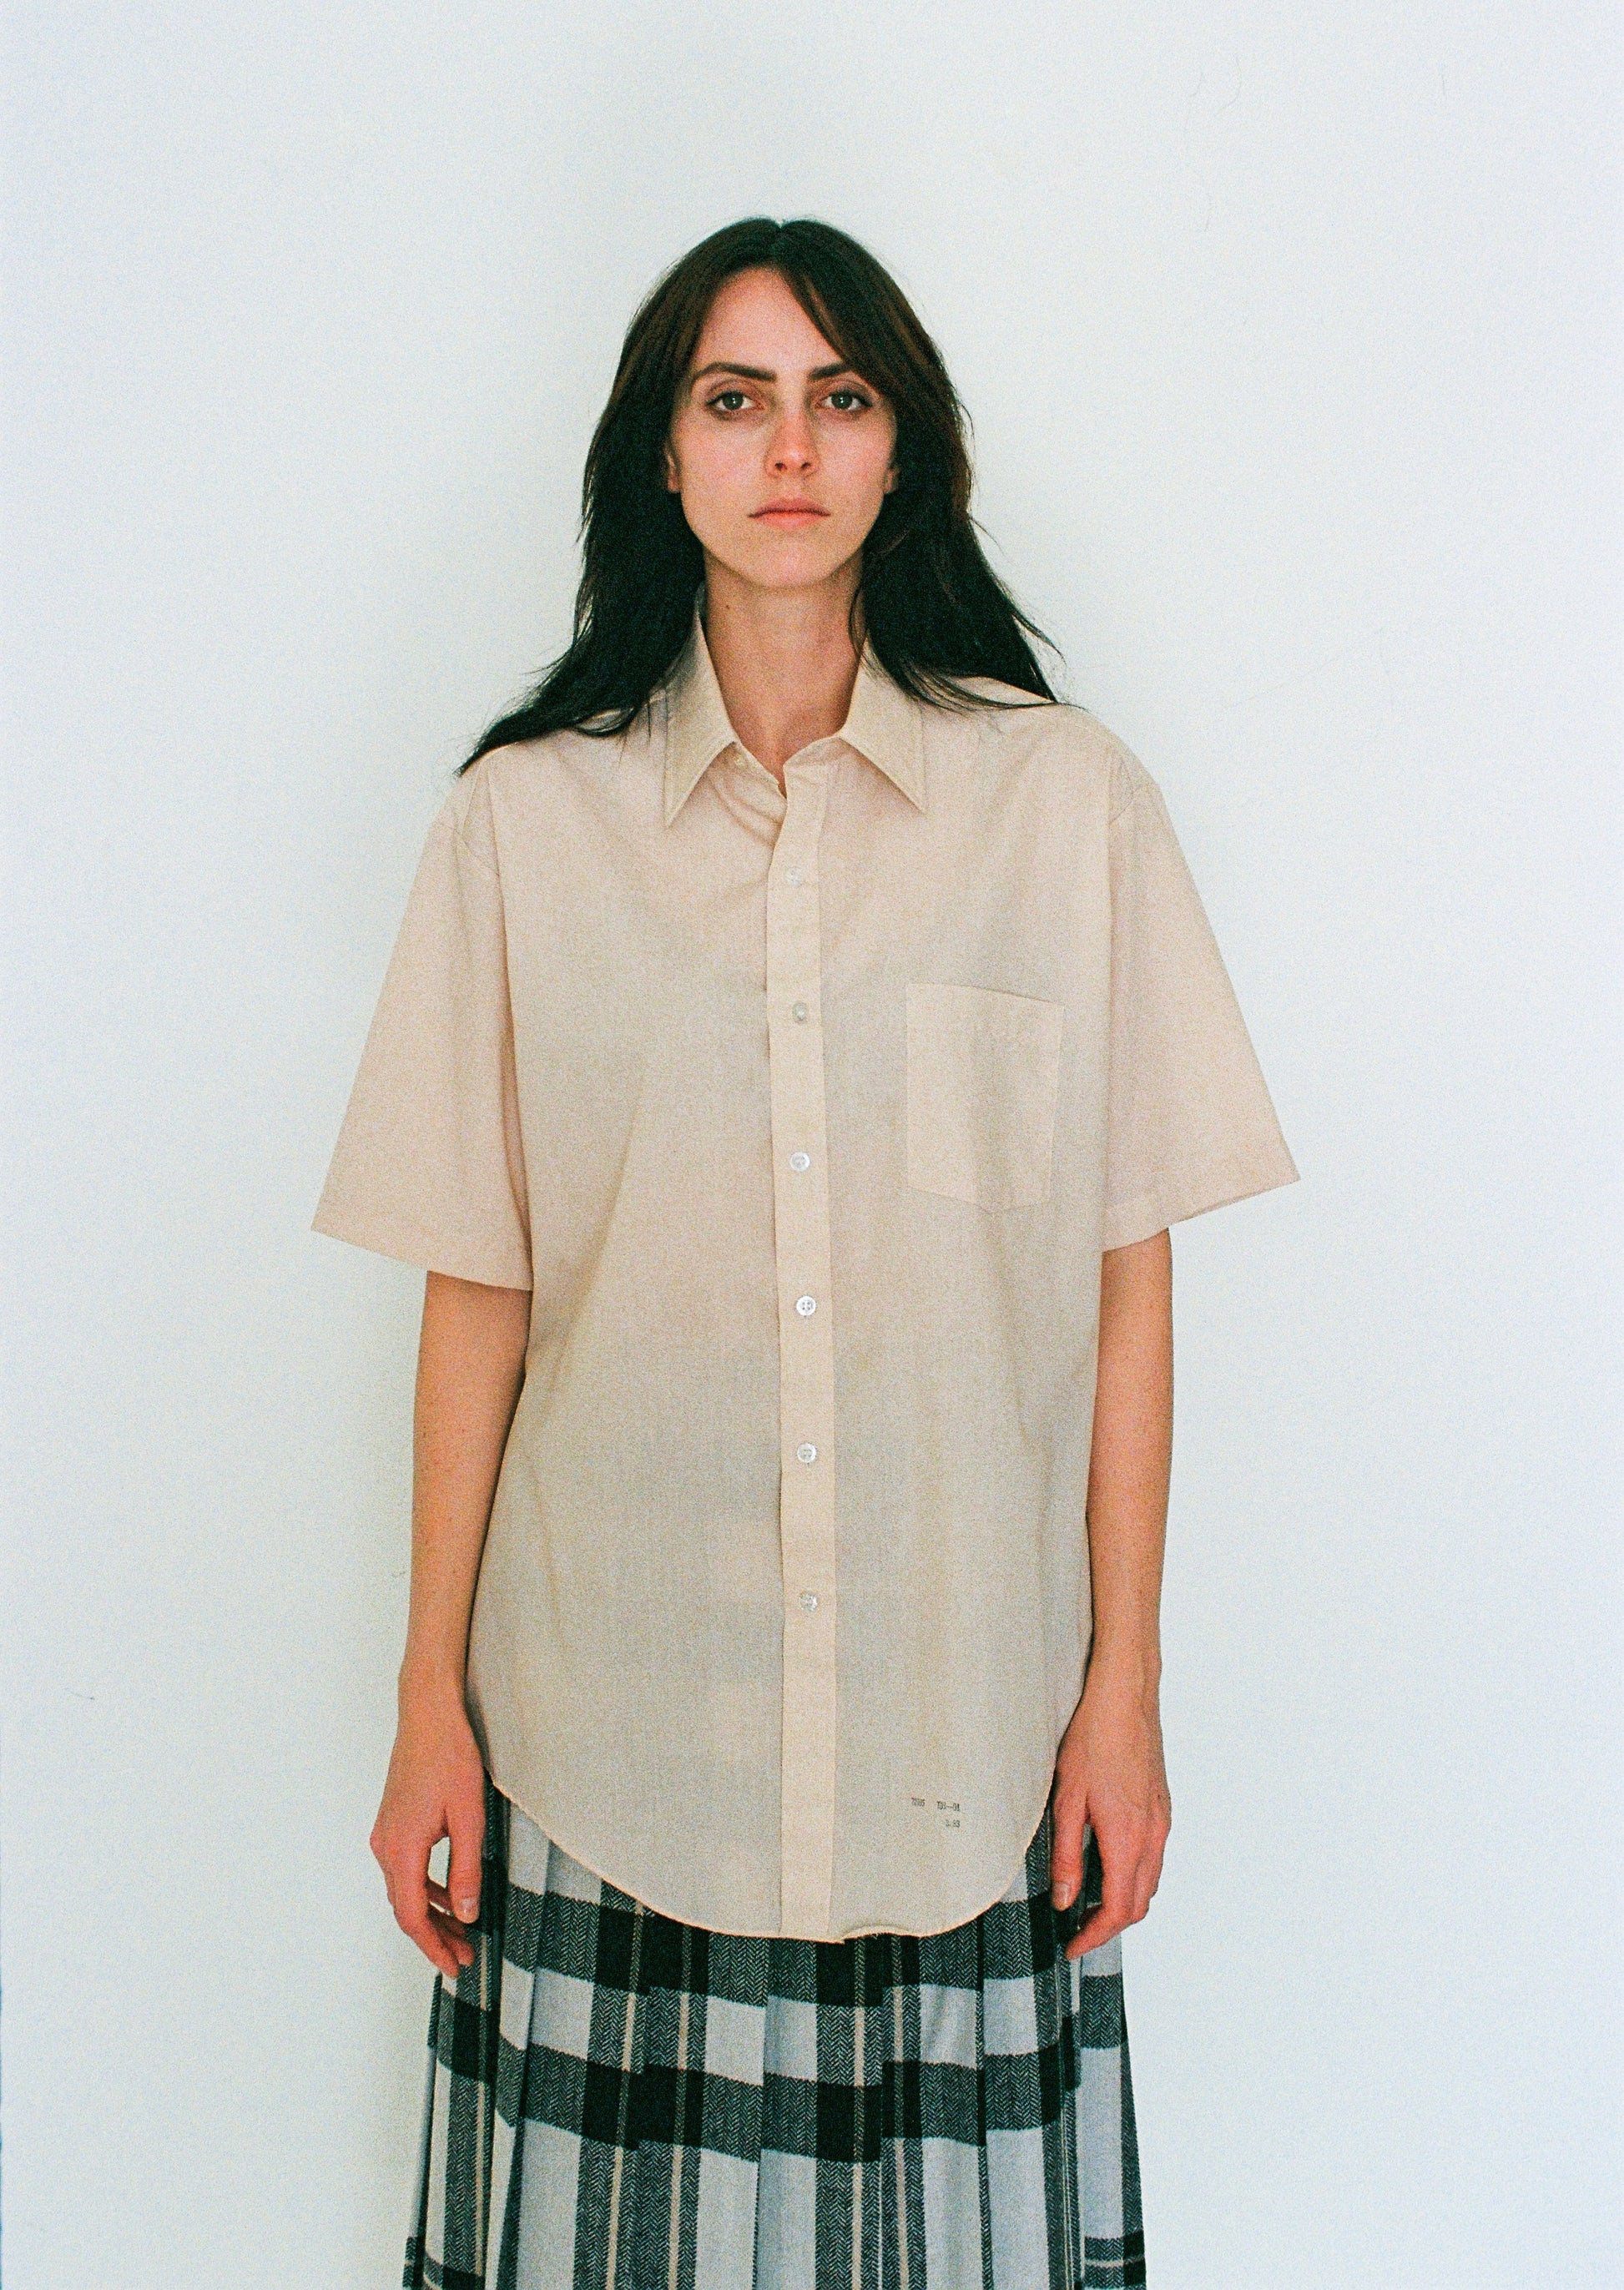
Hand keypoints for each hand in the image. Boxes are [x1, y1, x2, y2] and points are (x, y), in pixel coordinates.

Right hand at [370, 1686, 487, 1979]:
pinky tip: (450, 1895)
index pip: (413, 1916)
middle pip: (406, 1908)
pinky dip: (427, 1889)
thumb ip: (467, 1869)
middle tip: (463, 1958)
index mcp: (401, 1849)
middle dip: (434, 1937)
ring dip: (432, 1914)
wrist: (429, 1714)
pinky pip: (407, 1869)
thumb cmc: (450, 1758)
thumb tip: (466, 1914)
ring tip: (461, 1933)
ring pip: (406, 1890)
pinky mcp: (394, 1822)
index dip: (433, 1946)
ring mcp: (386, 1833)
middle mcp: (385, 1845)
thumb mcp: (469, 1817)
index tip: (453, 1966)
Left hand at [1050, 1651, 1171, 1961]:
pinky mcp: (1161, 1808)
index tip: (1073, 1945)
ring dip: (1124, 1902)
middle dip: (1110, 1925)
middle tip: (1077, 1931)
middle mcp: (1153, 1835)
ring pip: (1149, 1881)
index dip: (1095, 1935)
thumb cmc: (1093, 1739)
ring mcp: (1162, 1821)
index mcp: (1128, 1837)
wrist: (1125, 1698)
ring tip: (1089, 1904)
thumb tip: (1066, 1899)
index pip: (1119, 1908)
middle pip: (1139, 1902)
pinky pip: (1153, 1857)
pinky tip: (1108, 1866)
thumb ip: (1067, 1855)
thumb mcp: (1067, 1799)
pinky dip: (1134, 1876)